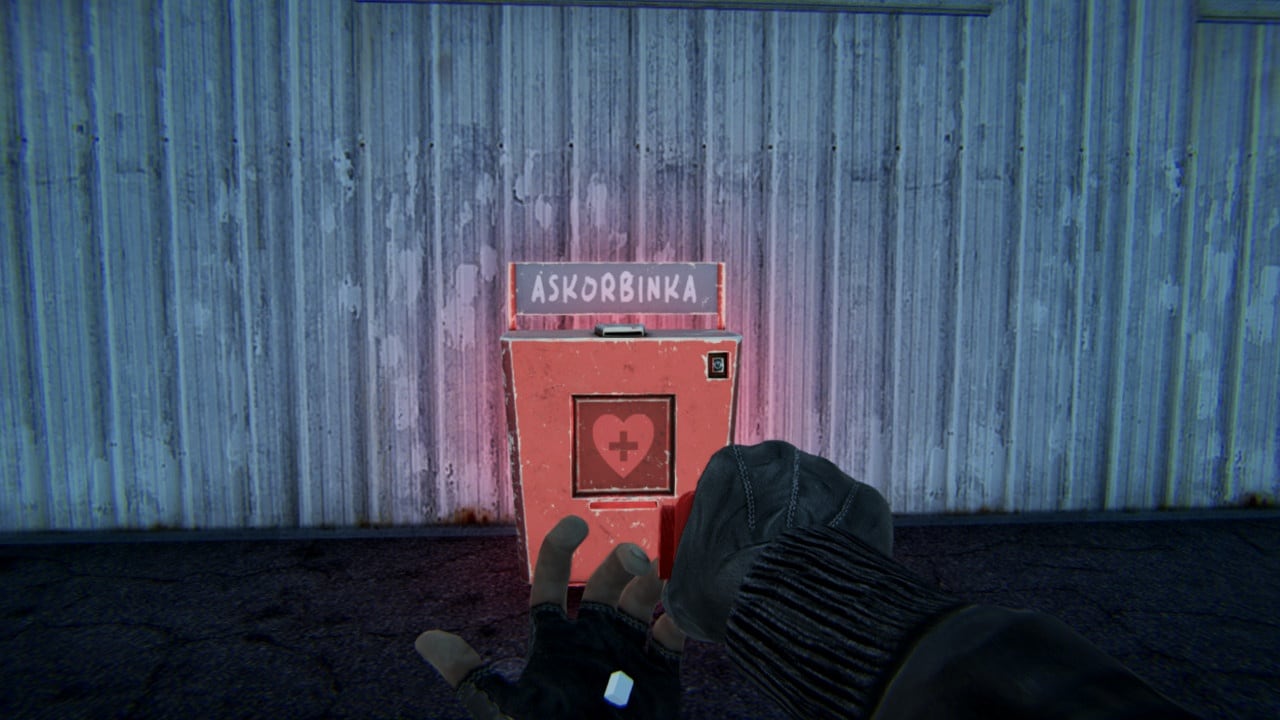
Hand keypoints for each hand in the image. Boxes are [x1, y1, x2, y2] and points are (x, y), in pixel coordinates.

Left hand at [417, 515, 686, 718]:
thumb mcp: (506, 709)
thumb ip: (472, 675)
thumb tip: (424, 641)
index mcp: (553, 643)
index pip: (550, 586)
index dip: (558, 551)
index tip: (575, 524)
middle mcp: (590, 640)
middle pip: (602, 586)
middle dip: (617, 565)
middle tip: (634, 556)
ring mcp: (625, 654)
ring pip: (639, 603)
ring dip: (648, 584)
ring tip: (656, 577)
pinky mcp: (658, 674)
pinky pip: (670, 638)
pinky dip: (677, 620)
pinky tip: (679, 611)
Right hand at [663, 440, 893, 642]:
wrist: (786, 610)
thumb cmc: (724, 593)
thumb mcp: (683, 583)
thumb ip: (691, 568)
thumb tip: (692, 586)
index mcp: (730, 465)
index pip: (732, 482)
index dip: (736, 515)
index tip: (739, 544)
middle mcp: (778, 458)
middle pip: (777, 484)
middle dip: (778, 514)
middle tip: (774, 556)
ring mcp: (825, 475)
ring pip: (818, 497)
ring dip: (814, 525)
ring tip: (808, 569)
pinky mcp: (863, 499)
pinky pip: (853, 517)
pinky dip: (847, 540)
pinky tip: (835, 571)